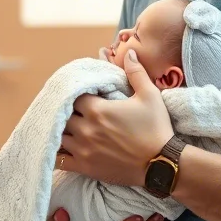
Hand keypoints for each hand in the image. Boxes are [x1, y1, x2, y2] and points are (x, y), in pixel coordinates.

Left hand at [60, 49, 172, 186]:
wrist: (163, 164)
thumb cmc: (156, 128)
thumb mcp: (150, 95)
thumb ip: (136, 72)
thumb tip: (130, 53)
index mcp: (97, 110)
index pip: (73, 96)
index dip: (76, 95)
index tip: (83, 96)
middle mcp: (85, 129)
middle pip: (63, 116)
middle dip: (68, 112)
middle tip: (76, 112)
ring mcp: (83, 150)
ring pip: (59, 136)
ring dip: (61, 131)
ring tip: (68, 128)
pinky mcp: (85, 167)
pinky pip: (60, 160)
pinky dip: (57, 153)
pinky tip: (60, 148)